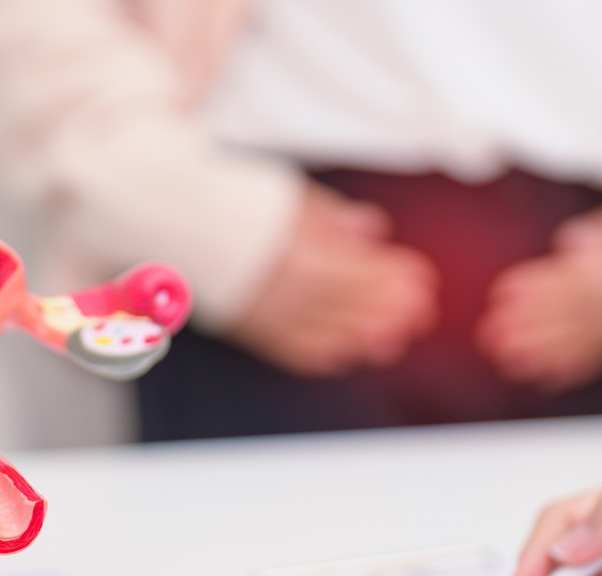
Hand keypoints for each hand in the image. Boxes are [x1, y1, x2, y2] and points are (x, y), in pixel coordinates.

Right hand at [227, 182, 437, 377]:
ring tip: (395, 332)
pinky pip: (298, 350)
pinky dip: (329, 351)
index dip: (394, 275)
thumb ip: (334, 218)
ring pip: (329, 331)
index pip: (358, 268)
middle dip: (391, 307)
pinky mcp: (254, 330)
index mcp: (296, 249)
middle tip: (420, 308)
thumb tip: (371, 228)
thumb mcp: (293, 198)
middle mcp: (284, 287)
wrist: (182, 225)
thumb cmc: (237, 208)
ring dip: (367, 333)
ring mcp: (269, 313)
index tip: (419, 275)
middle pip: (350, 302)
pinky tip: (350, 350)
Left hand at [477, 188, 601, 391]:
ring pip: (588, 339)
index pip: (587, 285)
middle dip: (534, 326)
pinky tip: (543, 374)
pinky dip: (575, 364)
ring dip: (544, 350)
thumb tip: (571, 244)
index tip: (507, 292)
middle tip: (492, 333)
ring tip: (503, 356)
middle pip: (580, 317)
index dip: (545, 291)